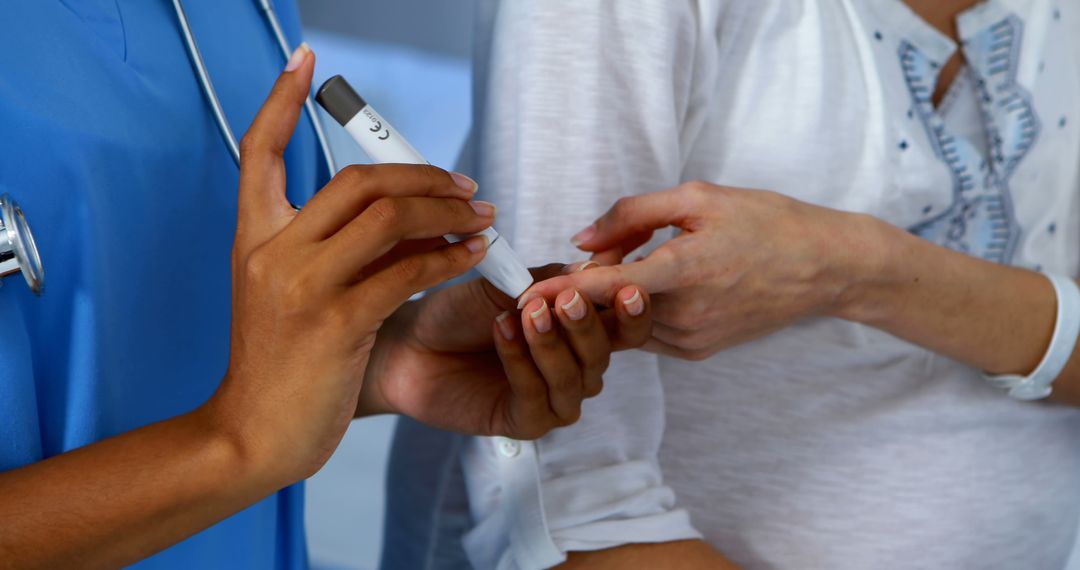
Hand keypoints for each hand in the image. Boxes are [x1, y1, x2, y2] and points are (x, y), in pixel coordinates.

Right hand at [204, 45, 494, 484]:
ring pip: (388, 217)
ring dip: (446, 210)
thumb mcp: (287, 292)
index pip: (258, 150)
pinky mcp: (337, 323)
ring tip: (480, 217)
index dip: (279, 100)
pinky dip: (451, 256)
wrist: (253, 433)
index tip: (304, 62)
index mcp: (253, 238)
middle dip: (420, 173)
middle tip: (462, 185)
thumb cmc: (279, 363)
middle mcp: (273, 251)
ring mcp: (303, 286)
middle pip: (356, 180)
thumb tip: (407, 211)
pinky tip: (474, 255)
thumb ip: (332, 248)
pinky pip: (408, 271)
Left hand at [360, 264, 652, 438]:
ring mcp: (554, 399)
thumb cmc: (460, 313)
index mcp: (582, 332)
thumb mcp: (507, 285)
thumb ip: (550, 280)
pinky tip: (502, 331)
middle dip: (586, 326)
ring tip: (525, 311)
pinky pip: (537, 398)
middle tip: (566, 300)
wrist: (409, 344)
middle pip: (603, 354)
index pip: (625, 327)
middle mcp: (576, 368)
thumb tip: (593, 269)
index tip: (627, 290)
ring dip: (551, 344)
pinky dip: (521, 362)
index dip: (632, 312)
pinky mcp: (525, 423)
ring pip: (574, 379)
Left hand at [522, 182, 874, 359]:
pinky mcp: (698, 352)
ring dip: (609, 302)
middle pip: (609, 309)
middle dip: (585, 288)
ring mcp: (691, 340)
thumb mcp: (700, 198)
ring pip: (625, 326)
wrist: (824, 269)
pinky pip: (647, 335)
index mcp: (684, 272)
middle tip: (581, 260)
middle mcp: (684, 316)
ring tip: (620, 266)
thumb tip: (582, 238)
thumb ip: (634, 214)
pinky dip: (634, 314)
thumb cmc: (766, 223)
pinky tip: (648, 286)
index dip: (558, 290)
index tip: (521, 293)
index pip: (604, 288)